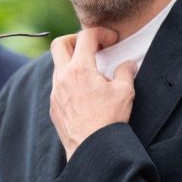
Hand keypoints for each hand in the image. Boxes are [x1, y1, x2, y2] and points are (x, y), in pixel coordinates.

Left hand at [49, 27, 136, 159]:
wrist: (93, 149)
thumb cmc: (108, 120)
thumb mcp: (125, 92)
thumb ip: (126, 72)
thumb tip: (128, 65)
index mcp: (80, 69)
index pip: (86, 36)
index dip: (101, 32)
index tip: (112, 39)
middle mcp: (63, 77)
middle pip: (59, 44)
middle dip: (76, 39)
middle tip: (92, 47)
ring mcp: (55, 93)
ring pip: (58, 66)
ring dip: (72, 62)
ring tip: (91, 72)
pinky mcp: (54, 108)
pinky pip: (58, 86)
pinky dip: (69, 81)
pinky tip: (85, 93)